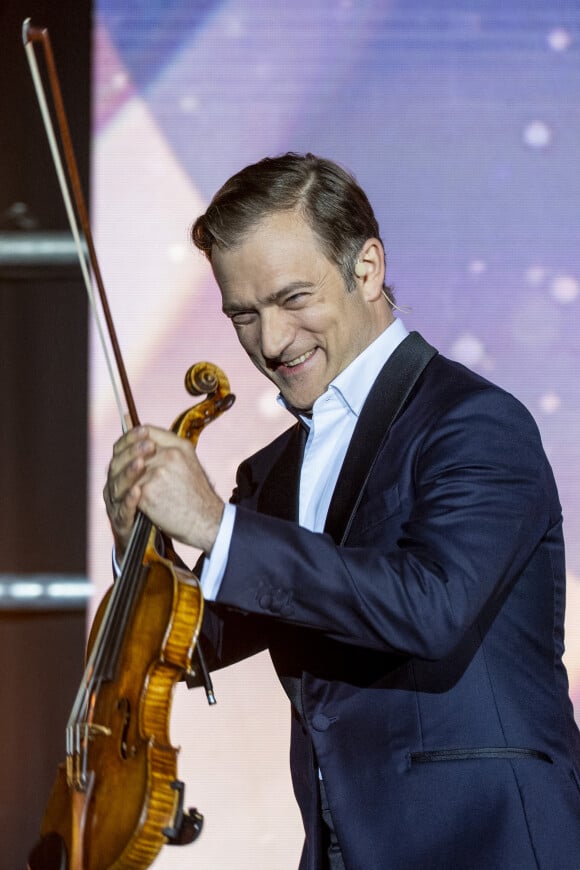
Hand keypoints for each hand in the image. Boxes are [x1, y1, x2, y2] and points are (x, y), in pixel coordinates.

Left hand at [104, 425, 223, 557]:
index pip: (147, 431)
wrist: (207, 521)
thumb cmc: (197, 496)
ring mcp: (158, 473)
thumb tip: (146, 444)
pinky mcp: (148, 492)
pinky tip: (129, 501)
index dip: (132, 437)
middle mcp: (169, 455)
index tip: (126, 446)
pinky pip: (128, 490)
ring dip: (122, 480)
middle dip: (123, 461)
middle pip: (133, 451)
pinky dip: (127, 496)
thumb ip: (170, 451)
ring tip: (123, 488)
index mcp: (180, 446)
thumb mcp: (190, 464)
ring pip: (128, 471)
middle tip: (117, 470)